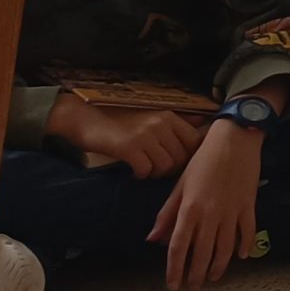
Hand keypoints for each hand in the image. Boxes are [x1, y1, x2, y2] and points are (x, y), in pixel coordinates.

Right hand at [46, 94, 204, 179]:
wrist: (86, 118)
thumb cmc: (121, 120)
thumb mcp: (152, 115)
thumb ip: (177, 122)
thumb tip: (203, 122)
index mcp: (169, 116)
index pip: (196, 141)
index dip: (190, 156)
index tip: (178, 163)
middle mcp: (161, 123)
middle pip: (181, 157)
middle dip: (171, 169)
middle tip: (157, 169)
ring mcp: (145, 135)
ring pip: (166, 166)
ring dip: (156, 173)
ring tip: (146, 169)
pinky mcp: (129, 147)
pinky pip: (146, 170)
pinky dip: (141, 175)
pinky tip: (135, 172)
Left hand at [149, 120, 263, 289]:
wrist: (235, 140)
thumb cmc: (203, 160)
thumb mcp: (180, 184)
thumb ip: (167, 214)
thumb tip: (153, 239)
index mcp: (189, 209)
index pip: (179, 247)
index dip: (175, 269)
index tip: (173, 284)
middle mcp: (210, 214)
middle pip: (202, 252)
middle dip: (196, 273)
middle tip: (193, 287)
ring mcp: (231, 211)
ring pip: (225, 247)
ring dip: (219, 266)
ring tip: (213, 278)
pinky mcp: (248, 206)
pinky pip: (247, 231)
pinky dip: (244, 246)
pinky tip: (240, 257)